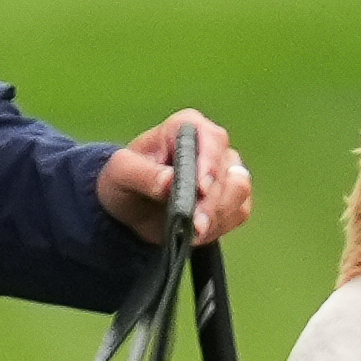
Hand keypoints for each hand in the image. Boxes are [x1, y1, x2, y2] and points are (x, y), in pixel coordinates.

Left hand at [98, 110, 255, 245]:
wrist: (130, 210)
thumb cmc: (125, 181)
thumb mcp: (121, 173)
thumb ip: (143, 174)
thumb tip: (169, 182)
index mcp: (187, 128)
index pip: (211, 140)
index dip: (209, 165)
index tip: (201, 189)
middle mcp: (212, 145)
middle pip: (228, 171)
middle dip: (211, 202)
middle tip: (194, 225)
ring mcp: (226, 170)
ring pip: (238, 192)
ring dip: (217, 215)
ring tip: (192, 231)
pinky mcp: (232, 197)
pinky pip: (239, 212)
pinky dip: (220, 226)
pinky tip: (197, 232)